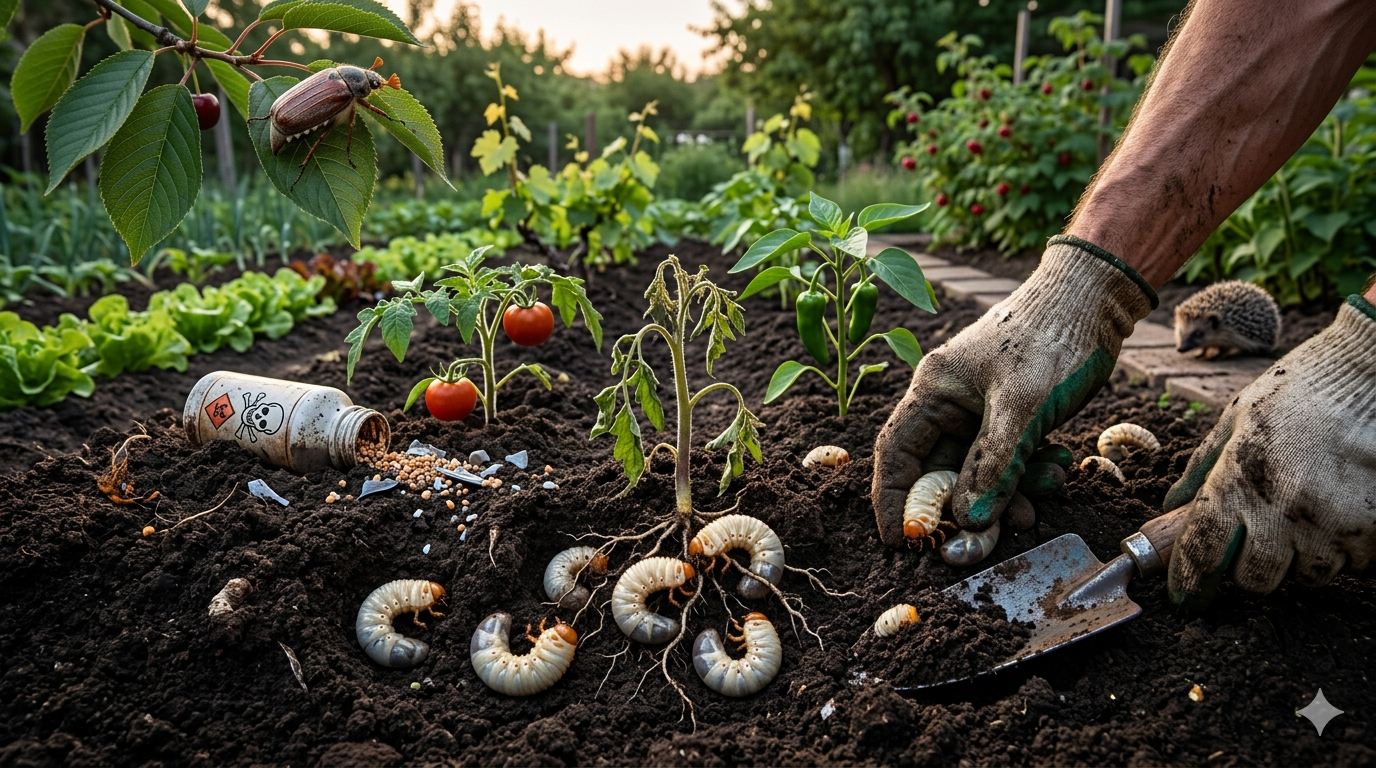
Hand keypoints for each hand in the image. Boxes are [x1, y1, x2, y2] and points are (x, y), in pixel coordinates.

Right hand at [871, 237, 1156, 544]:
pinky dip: (1028, 474)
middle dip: (963, 507)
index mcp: (933, 390)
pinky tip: (1057, 469)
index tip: (900, 540)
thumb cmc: (1050, 338)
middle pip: (940, 470)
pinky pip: (1008, 459)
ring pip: (979, 470)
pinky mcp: (1011, 415)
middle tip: (983, 540)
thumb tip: (969, 521)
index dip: (893, 499)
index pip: (896, 453)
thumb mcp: (1022, 407)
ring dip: (1005, 494)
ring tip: (1038, 503)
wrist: (1095, 299)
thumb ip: (995, 465)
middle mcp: (950, 402)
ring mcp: (981, 409)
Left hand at [1166, 296, 1375, 608]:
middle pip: (1255, 579)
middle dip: (1248, 569)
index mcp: (1240, 478)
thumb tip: (1172, 506)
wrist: (1369, 372)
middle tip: (1255, 542)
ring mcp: (1333, 521)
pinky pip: (1352, 562)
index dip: (1188, 580)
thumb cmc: (1300, 390)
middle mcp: (1284, 507)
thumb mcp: (1237, 419)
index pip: (1203, 549)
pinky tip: (1340, 510)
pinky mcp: (1374, 529)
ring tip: (1304, 516)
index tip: (1184, 596)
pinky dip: (1342, 548)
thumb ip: (1202, 467)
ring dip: (1299, 558)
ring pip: (1307, 575)